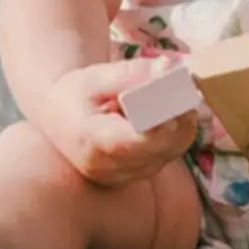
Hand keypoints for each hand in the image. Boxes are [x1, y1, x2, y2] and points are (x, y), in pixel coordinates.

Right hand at [37, 58, 199, 187]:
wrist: (57, 119)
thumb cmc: (75, 94)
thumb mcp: (95, 76)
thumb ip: (131, 73)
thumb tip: (167, 68)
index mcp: (91, 141)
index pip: (138, 141)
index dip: (164, 124)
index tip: (180, 100)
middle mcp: (105, 168)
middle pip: (158, 150)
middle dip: (179, 121)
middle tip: (190, 93)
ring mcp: (118, 179)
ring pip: (166, 156)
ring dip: (180, 130)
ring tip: (181, 101)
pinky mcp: (129, 180)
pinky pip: (163, 159)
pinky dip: (174, 138)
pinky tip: (172, 116)